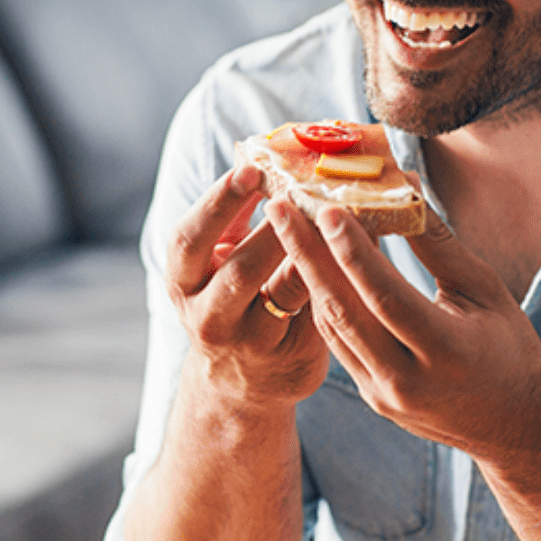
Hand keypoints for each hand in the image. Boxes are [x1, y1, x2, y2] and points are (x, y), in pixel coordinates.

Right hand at [166, 166, 328, 403]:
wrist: (240, 382)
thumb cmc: (234, 300)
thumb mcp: (221, 260)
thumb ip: (236, 220)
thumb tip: (264, 159)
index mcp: (183, 280)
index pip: (190, 239)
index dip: (219, 202)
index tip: (252, 169)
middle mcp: (207, 316)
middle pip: (237, 271)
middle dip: (273, 230)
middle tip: (304, 193)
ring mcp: (248, 343)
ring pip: (281, 296)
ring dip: (311, 254)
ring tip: (333, 216)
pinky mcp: (290, 359)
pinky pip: (316, 313)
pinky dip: (336, 277)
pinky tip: (357, 249)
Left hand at [266, 197, 540, 454]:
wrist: (515, 427)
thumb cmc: (509, 348)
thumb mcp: (484, 291)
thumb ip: (439, 244)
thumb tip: (404, 189)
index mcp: (447, 351)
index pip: (387, 296)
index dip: (355, 253)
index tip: (327, 209)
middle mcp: (408, 380)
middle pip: (344, 311)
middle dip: (306, 255)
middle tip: (279, 209)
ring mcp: (384, 394)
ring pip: (333, 328)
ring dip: (306, 275)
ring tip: (287, 229)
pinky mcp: (372, 398)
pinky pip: (338, 344)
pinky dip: (323, 301)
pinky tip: (309, 265)